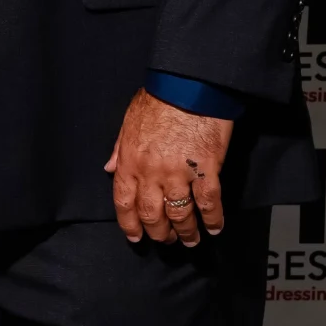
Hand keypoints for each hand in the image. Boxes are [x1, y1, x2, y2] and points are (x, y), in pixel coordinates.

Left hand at [105, 90, 231, 247]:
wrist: (189, 84)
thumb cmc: (159, 97)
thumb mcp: (129, 120)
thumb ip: (119, 149)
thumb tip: (110, 169)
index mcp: (130, 162)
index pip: (125, 203)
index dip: (130, 224)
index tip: (136, 237)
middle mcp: (152, 173)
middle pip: (152, 215)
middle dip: (159, 233)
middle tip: (165, 240)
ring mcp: (179, 173)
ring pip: (180, 214)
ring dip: (185, 232)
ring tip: (190, 240)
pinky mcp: (206, 168)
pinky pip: (209, 202)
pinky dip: (213, 218)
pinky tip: (215, 227)